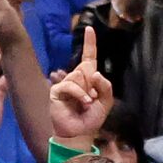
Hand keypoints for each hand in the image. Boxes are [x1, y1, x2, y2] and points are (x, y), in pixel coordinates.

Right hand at [48, 25, 114, 146]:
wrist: (79, 133)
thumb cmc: (92, 119)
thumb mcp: (106, 101)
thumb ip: (105, 85)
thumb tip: (93, 73)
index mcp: (88, 79)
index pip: (89, 57)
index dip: (89, 43)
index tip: (89, 29)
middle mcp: (76, 79)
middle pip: (85, 67)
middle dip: (92, 83)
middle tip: (92, 99)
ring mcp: (65, 84)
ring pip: (78, 76)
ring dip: (86, 91)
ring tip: (86, 104)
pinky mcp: (57, 91)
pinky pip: (69, 85)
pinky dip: (78, 94)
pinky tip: (83, 103)